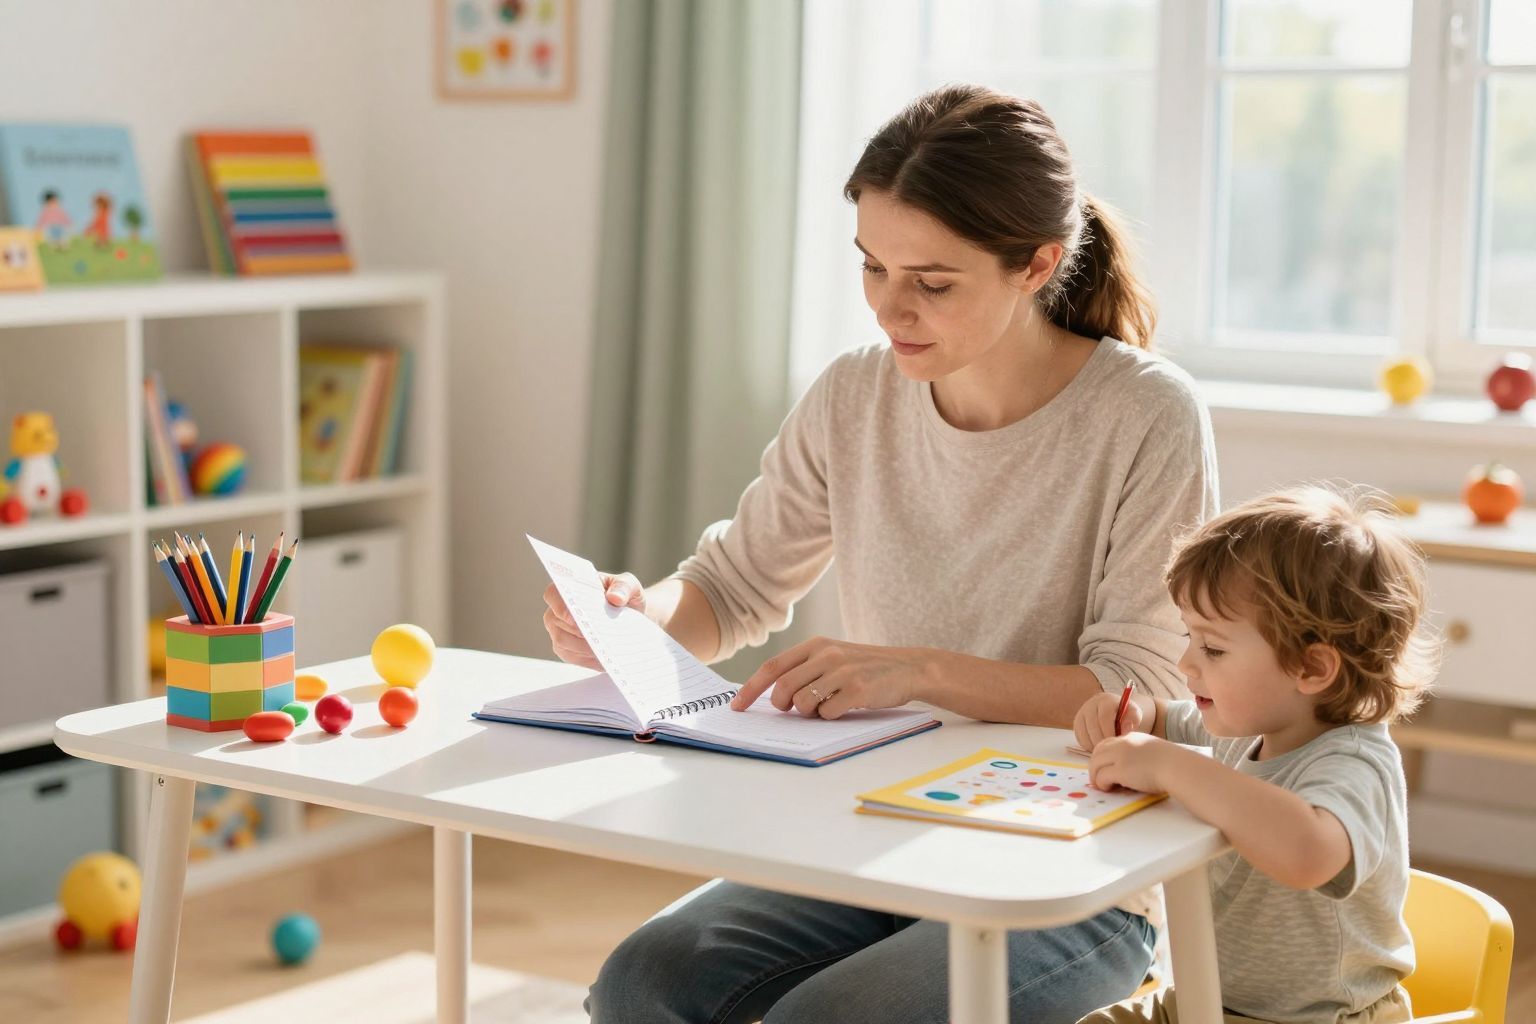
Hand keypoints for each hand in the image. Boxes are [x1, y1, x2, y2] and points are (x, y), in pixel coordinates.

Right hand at [542, 571, 643, 669]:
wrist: (631, 616)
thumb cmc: (624, 596)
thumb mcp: (630, 586)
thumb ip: (624, 586)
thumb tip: (615, 597)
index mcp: (570, 587)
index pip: (553, 593)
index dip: (560, 606)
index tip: (575, 617)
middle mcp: (558, 609)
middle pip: (558, 622)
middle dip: (578, 631)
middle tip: (599, 638)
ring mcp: (558, 630)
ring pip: (563, 641)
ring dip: (583, 647)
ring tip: (604, 650)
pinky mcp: (566, 648)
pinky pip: (571, 657)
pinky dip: (587, 659)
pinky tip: (603, 659)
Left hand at [728, 637, 927, 718]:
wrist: (908, 667)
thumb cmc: (865, 667)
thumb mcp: (833, 657)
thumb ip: (805, 670)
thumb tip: (772, 697)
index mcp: (815, 645)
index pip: (772, 667)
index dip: (750, 688)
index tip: (737, 706)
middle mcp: (826, 655)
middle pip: (782, 688)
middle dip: (782, 707)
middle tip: (794, 710)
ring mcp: (842, 671)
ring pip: (802, 703)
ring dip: (809, 713)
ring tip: (827, 705)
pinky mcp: (858, 690)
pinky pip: (827, 713)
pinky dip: (831, 717)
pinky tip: (844, 707)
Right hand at [1072, 691, 1145, 752]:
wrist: (1115, 710)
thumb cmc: (1126, 714)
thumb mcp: (1134, 714)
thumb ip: (1133, 719)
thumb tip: (1126, 726)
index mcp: (1105, 700)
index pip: (1104, 717)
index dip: (1109, 732)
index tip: (1115, 741)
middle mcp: (1090, 705)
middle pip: (1092, 726)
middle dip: (1102, 740)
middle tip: (1110, 748)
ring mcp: (1081, 714)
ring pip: (1084, 733)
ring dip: (1094, 744)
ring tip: (1105, 747)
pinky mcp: (1077, 723)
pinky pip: (1080, 737)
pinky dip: (1088, 745)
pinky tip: (1098, 746)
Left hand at [1089, 732, 1172, 793]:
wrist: (1178, 768)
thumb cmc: (1173, 764)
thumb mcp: (1154, 752)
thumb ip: (1140, 755)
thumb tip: (1131, 769)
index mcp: (1132, 737)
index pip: (1108, 743)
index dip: (1103, 756)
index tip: (1103, 766)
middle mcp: (1123, 743)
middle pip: (1097, 752)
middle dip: (1095, 765)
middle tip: (1097, 778)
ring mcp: (1120, 756)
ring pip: (1095, 764)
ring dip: (1095, 776)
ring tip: (1101, 786)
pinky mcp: (1120, 770)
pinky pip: (1101, 776)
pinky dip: (1101, 784)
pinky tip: (1108, 789)